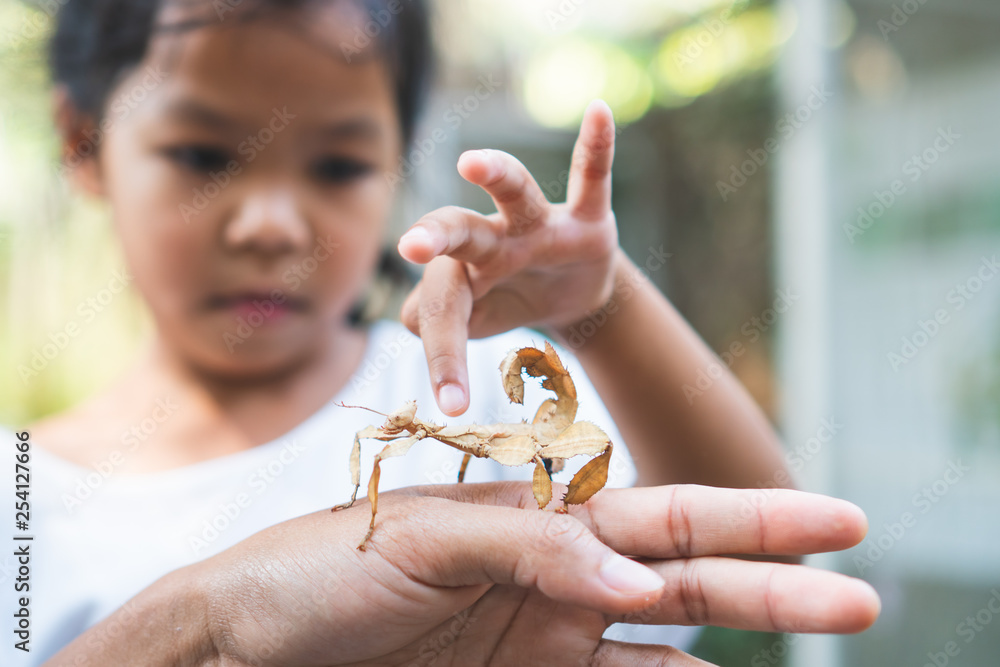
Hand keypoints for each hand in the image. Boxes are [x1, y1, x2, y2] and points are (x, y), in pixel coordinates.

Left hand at [195, 483, 877, 665]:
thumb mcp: (421, 539)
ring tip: (821, 639)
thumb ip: (529, 544)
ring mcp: (541, 630)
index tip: (836, 520)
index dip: (753, 518)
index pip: (664, 512)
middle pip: (687, 573)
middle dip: (776, 582)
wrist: (246, 640)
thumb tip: (633, 572)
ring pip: (664, 637)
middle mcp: (554, 569)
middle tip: (864, 595)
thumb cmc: (318, 569)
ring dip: (739, 639)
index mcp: (537, 514)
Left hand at [398, 99, 619, 415]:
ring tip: (472, 161)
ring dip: (497, 173)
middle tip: (410, 248)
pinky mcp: (587, 217)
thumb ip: (439, 320)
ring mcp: (540, 225)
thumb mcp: (478, 320)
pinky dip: (597, 147)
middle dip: (436, 237)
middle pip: (459, 232)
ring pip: (515, 193)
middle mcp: (494, 241)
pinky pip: (592, 176)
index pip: (443, 308)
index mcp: (463, 272)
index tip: (453, 406)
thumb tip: (406, 319)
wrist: (569, 293)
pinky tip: (599, 111)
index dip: (445, 356)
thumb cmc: (510, 302)